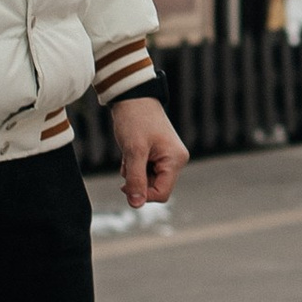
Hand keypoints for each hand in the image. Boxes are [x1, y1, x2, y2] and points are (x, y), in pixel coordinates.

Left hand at [113, 92, 187, 211]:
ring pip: (149, 180)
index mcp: (175, 160)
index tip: (125, 183)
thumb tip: (136, 205)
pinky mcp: (159, 154)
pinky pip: (146, 171)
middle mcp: (176, 160)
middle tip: (128, 163)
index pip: (161, 193)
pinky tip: (131, 152)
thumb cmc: (135, 120)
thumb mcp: (134, 151)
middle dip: (137, 180)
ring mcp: (168, 157)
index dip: (142, 193)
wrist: (132, 97)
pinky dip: (135, 166)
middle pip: (155, 187)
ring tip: (130, 154)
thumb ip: (136, 179)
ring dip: (135, 173)